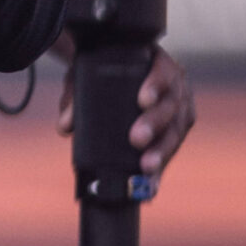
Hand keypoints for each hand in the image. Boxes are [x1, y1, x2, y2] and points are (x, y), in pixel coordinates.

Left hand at [57, 44, 194, 177]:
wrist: (113, 76)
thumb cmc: (100, 71)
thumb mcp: (85, 75)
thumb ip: (75, 96)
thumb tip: (66, 125)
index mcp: (157, 62)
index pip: (162, 70)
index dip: (155, 85)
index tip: (142, 100)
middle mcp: (175, 84)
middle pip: (170, 104)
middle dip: (155, 123)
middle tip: (136, 139)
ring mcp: (180, 108)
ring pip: (176, 130)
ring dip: (162, 151)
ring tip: (147, 168)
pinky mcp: (177, 130)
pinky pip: (173, 149)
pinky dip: (162, 166)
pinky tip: (152, 184)